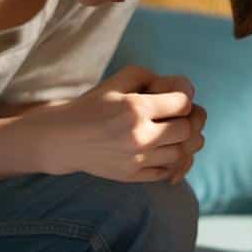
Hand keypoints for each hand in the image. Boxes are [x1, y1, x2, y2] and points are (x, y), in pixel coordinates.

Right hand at [19, 66, 200, 182]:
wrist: (64, 138)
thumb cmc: (93, 106)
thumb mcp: (116, 81)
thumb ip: (148, 76)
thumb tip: (180, 88)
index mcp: (135, 108)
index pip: (183, 104)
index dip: (185, 99)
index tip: (176, 100)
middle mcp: (139, 135)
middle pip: (186, 130)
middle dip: (186, 121)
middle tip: (176, 117)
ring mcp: (136, 158)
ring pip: (181, 153)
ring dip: (181, 142)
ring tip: (171, 134)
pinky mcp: (132, 175)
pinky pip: (166, 171)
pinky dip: (171, 162)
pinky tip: (162, 150)